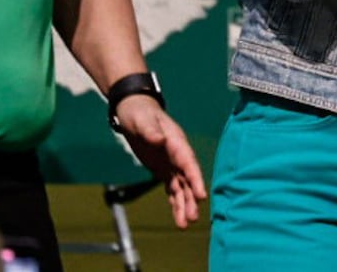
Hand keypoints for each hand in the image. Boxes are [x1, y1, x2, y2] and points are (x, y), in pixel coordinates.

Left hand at [113, 96, 207, 227]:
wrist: (135, 112)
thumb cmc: (140, 114)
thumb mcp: (143, 121)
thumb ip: (151, 131)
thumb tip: (160, 139)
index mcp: (177, 143)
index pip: (189, 164)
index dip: (196, 180)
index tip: (201, 196)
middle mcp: (178, 155)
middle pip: (188, 180)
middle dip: (190, 199)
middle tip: (192, 217)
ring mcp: (172, 163)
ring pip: (181, 188)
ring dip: (184, 205)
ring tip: (185, 224)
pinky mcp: (164, 170)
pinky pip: (172, 189)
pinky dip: (175, 202)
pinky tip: (178, 217)